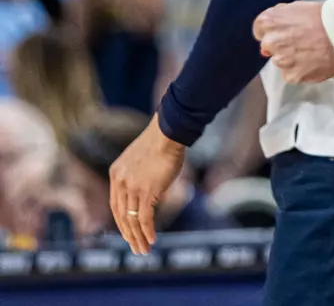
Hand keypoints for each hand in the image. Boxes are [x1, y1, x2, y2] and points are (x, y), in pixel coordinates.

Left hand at [109, 115, 184, 253]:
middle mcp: (120, 182)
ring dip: (138, 238)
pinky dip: (147, 231)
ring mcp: (132, 188)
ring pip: (132, 220)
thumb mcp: (139, 161)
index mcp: (116, 174)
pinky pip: (145, 218)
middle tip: (135, 248)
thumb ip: (137, 178)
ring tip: (143, 250)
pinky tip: (151, 240)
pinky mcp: (146, 192)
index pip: (115, 205)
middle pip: (121, 216)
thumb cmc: (160, 142)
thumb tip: (146, 195)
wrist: (168, 133)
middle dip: (128, 235)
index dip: (122, 222)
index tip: (128, 234)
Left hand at [253, 1, 333, 83]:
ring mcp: (280, 60)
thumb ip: (280, 18)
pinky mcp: (291, 75)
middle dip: (281, 45)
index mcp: (270, 21)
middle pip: (269, 46)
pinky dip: (300, 70)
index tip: (282, 32)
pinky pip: (291, 74)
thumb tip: (269, 32)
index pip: (259, 29)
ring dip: (291, 59)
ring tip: (310, 51)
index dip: (272, 31)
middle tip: (300, 42)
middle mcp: (271, 41)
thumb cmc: (324, 17)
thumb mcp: (298, 8)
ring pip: (281, 61)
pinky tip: (313, 62)